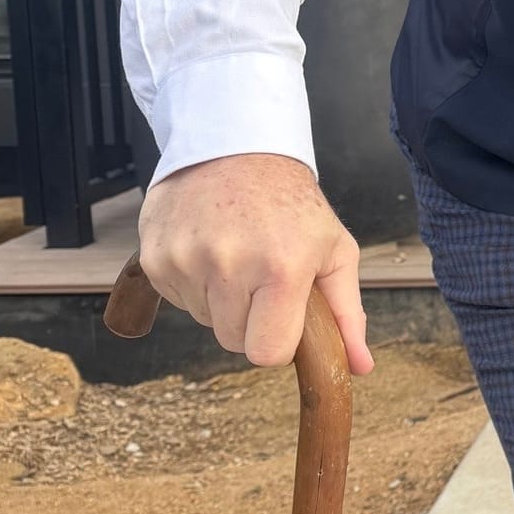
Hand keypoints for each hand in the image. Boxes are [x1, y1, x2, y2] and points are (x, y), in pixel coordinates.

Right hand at [139, 152, 374, 375]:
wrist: (235, 146)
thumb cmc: (291, 203)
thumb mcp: (334, 251)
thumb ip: (346, 314)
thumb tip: (359, 367)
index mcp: (281, 268)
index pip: (267, 354)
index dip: (278, 341)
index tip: (284, 316)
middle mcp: (228, 265)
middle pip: (233, 342)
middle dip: (250, 321)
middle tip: (261, 279)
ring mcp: (185, 260)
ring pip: (204, 321)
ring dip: (221, 300)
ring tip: (236, 255)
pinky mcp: (154, 256)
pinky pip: (177, 298)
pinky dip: (194, 284)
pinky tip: (210, 248)